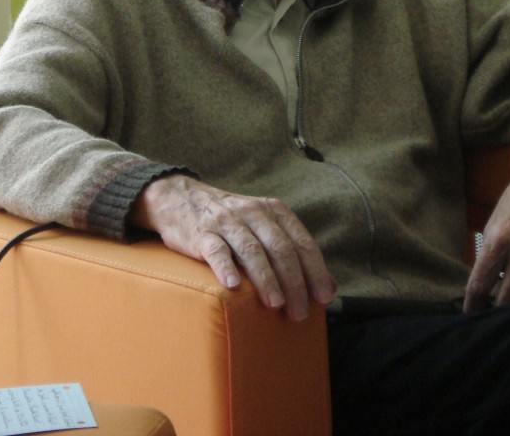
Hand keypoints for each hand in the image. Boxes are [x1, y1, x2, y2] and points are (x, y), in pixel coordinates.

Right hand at [130, 174, 336, 321]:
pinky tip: (234, 286)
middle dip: (294, 282)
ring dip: (266, 278)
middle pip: (280, 248)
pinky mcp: (201, 233)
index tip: (323, 297)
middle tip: (299, 312)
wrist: (181, 198)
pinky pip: (216, 250)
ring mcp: (226, 222)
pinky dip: (226, 268)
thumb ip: (293, 249)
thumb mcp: (264, 225)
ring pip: (252, 250)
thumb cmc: (231, 221)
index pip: (301, 241)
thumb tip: (328, 285)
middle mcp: (253, 213)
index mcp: (273, 210)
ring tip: (276, 304)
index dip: (315, 270)